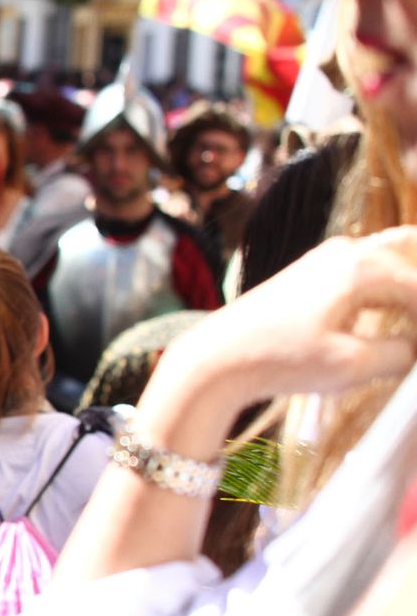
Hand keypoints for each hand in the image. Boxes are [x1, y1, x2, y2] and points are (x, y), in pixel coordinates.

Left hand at [161, 227, 416, 409]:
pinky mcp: (310, 272)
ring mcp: (326, 257)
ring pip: (390, 260)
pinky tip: (387, 320)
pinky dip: (384, 291)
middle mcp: (347, 250)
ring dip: (405, 290)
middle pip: (411, 257)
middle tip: (409, 337)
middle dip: (415, 296)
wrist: (218, 359)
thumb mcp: (352, 365)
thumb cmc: (280, 360)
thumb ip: (403, 353)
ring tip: (403, 329)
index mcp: (363, 267)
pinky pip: (365, 272)